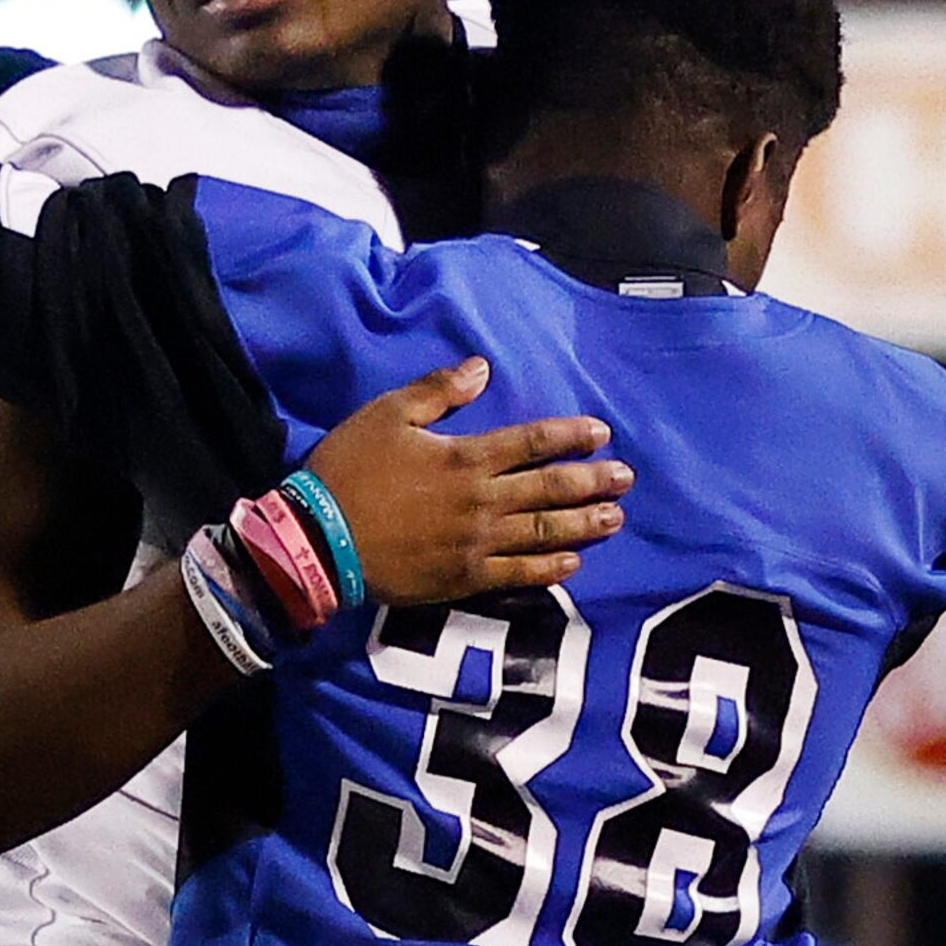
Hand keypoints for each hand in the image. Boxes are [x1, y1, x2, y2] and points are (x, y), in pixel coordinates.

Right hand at [301, 357, 628, 603]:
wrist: (318, 539)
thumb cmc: (350, 469)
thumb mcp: (388, 413)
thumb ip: (438, 390)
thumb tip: (482, 368)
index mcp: (465, 457)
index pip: (532, 442)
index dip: (570, 436)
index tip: (601, 433)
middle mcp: (481, 501)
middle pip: (549, 488)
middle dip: (592, 481)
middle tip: (627, 478)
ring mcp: (476, 544)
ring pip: (542, 532)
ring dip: (583, 524)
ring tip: (615, 518)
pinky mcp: (463, 578)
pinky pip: (517, 575)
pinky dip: (548, 569)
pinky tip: (572, 563)